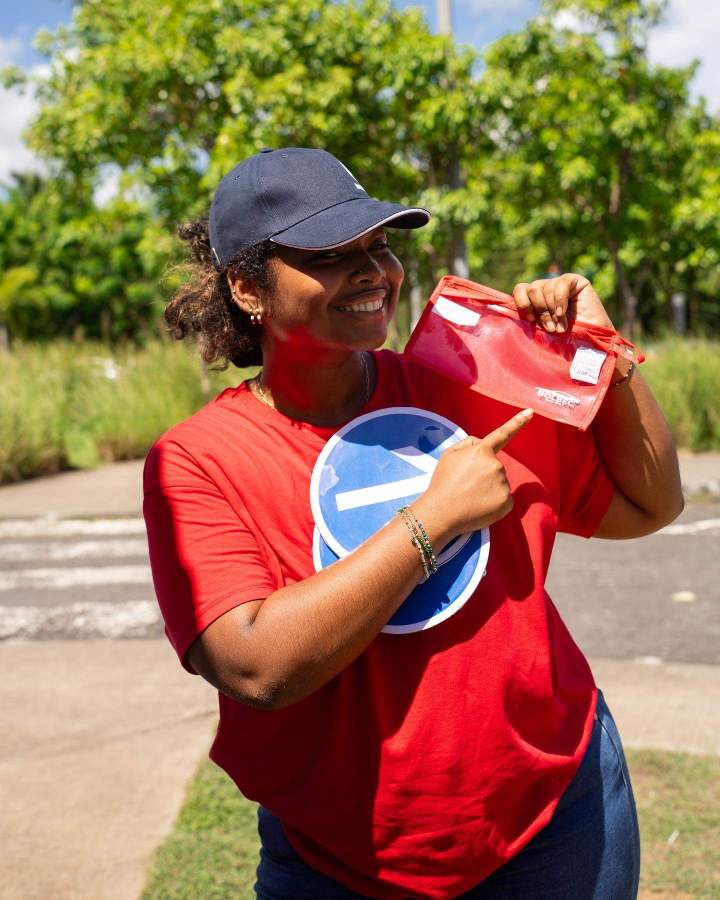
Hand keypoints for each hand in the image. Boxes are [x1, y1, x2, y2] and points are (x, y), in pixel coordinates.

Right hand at [415, 409, 533, 540]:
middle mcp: (496, 465)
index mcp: (481, 450)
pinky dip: (494, 503)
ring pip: (499, 483)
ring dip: (488, 489)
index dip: (518, 422)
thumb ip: (468, 443)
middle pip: (495, 466)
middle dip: (483, 474)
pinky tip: (479, 506)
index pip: (502, 434)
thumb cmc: (442, 483)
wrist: (441, 512)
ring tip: (469, 496)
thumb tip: (483, 444)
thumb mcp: (449, 455)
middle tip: (465, 485)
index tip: (531, 412)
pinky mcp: (506, 502)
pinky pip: (503, 499)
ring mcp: (503, 484)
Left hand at [512, 273, 614, 332]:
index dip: (522, 303)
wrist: (590, 343)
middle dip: (540, 311)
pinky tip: (563, 314)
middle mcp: (546, 288)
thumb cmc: (563, 339)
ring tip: (560, 326)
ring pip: (545, 288)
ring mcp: (560, 283)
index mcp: (534, 299)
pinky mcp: (575, 281)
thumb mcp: (540, 329)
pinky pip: (561, 284)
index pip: (520, 289)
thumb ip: (528, 317)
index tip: (530, 320)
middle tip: (550, 328)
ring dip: (552, 311)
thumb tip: (504, 313)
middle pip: (532, 289)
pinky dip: (560, 301)